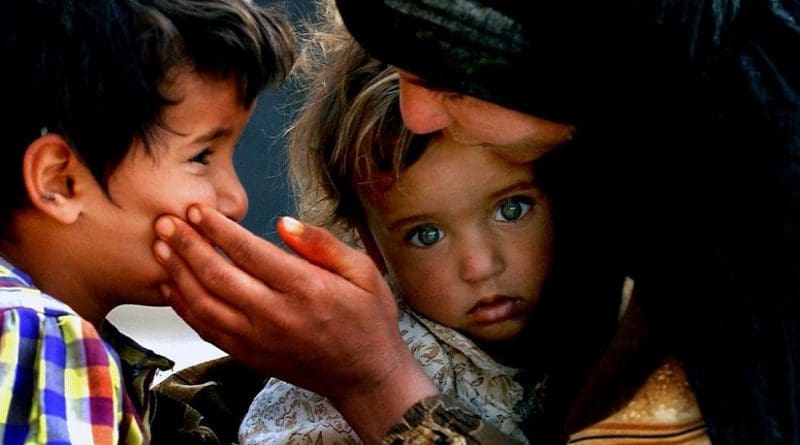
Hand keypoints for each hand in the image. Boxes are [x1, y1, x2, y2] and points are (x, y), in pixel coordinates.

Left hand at [152, 205, 436, 441]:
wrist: (364, 374)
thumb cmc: (367, 319)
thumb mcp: (363, 272)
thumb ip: (322, 244)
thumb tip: (283, 223)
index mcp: (306, 289)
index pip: (250, 252)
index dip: (219, 229)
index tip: (198, 209)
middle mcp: (277, 315)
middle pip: (218, 276)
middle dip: (186, 245)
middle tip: (166, 221)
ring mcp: (259, 339)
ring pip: (204, 304)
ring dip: (177, 273)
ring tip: (160, 246)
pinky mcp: (249, 355)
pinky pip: (206, 329)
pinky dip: (183, 307)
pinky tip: (171, 286)